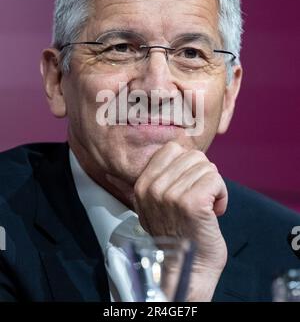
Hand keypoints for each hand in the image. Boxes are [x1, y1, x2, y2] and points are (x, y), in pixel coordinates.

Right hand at [133, 141, 227, 300]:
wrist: (186, 269)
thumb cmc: (179, 234)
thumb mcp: (158, 203)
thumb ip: (164, 176)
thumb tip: (185, 149)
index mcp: (142, 185)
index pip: (172, 149)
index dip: (188, 164)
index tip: (190, 184)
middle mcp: (153, 188)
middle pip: (193, 156)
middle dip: (203, 176)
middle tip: (199, 199)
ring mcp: (171, 195)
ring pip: (207, 168)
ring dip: (213, 188)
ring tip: (205, 208)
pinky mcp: (192, 203)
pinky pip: (216, 180)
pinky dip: (222, 195)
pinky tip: (215, 212)